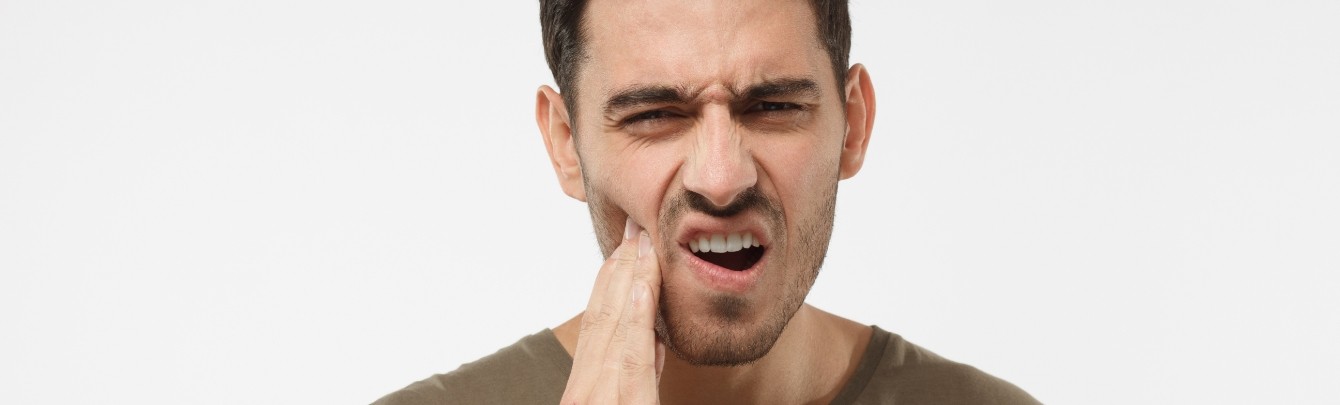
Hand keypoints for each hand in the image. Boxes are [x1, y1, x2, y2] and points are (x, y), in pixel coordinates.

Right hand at [560, 217, 665, 403]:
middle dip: (619, 268)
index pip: (595, 325)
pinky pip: (632, 359)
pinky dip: (637, 320)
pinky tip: (643, 288)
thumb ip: (637, 374)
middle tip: (635, 227)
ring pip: (614, 328)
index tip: (624, 247)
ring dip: (631, 279)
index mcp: (584, 389)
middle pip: (601, 318)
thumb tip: (654, 339)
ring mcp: (597, 401)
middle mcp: (583, 392)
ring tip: (642, 242)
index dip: (608, 281)